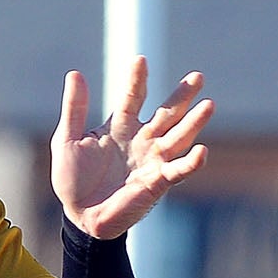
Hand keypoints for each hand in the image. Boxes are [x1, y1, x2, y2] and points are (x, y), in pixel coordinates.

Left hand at [53, 58, 213, 239]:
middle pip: (167, 113)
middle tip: (198, 77)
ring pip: (178, 137)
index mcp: (121, 126)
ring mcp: (152, 160)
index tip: (140, 60)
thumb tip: (75, 73)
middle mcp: (141, 140)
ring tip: (209, 105)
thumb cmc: (72, 180)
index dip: (138, 79)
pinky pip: (178, 171)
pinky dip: (191, 163)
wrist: (80, 217)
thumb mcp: (67, 140)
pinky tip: (202, 151)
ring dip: (194, 123)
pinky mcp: (157, 182)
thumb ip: (74, 109)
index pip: (134, 97)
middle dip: (182, 96)